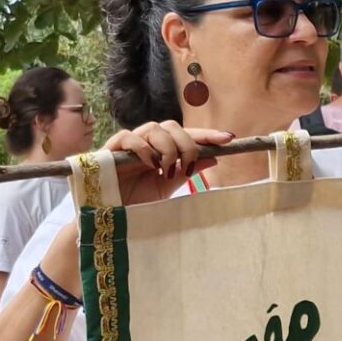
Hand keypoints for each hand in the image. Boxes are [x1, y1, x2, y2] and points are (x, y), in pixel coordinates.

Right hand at [103, 121, 234, 204]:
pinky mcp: (113, 147)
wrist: (112, 213)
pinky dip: (144, 149)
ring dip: (168, 149)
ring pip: (156, 128)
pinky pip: (132, 137)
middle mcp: (149, 141)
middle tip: (188, 166)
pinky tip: (150, 165)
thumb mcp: (169, 187)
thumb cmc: (138, 200)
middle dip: (187, 145)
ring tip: (167, 171)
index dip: (208, 135)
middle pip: (173, 126)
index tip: (229, 139)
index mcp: (163, 149)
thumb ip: (188, 170)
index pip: (188, 136)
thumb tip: (214, 157)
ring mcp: (131, 142)